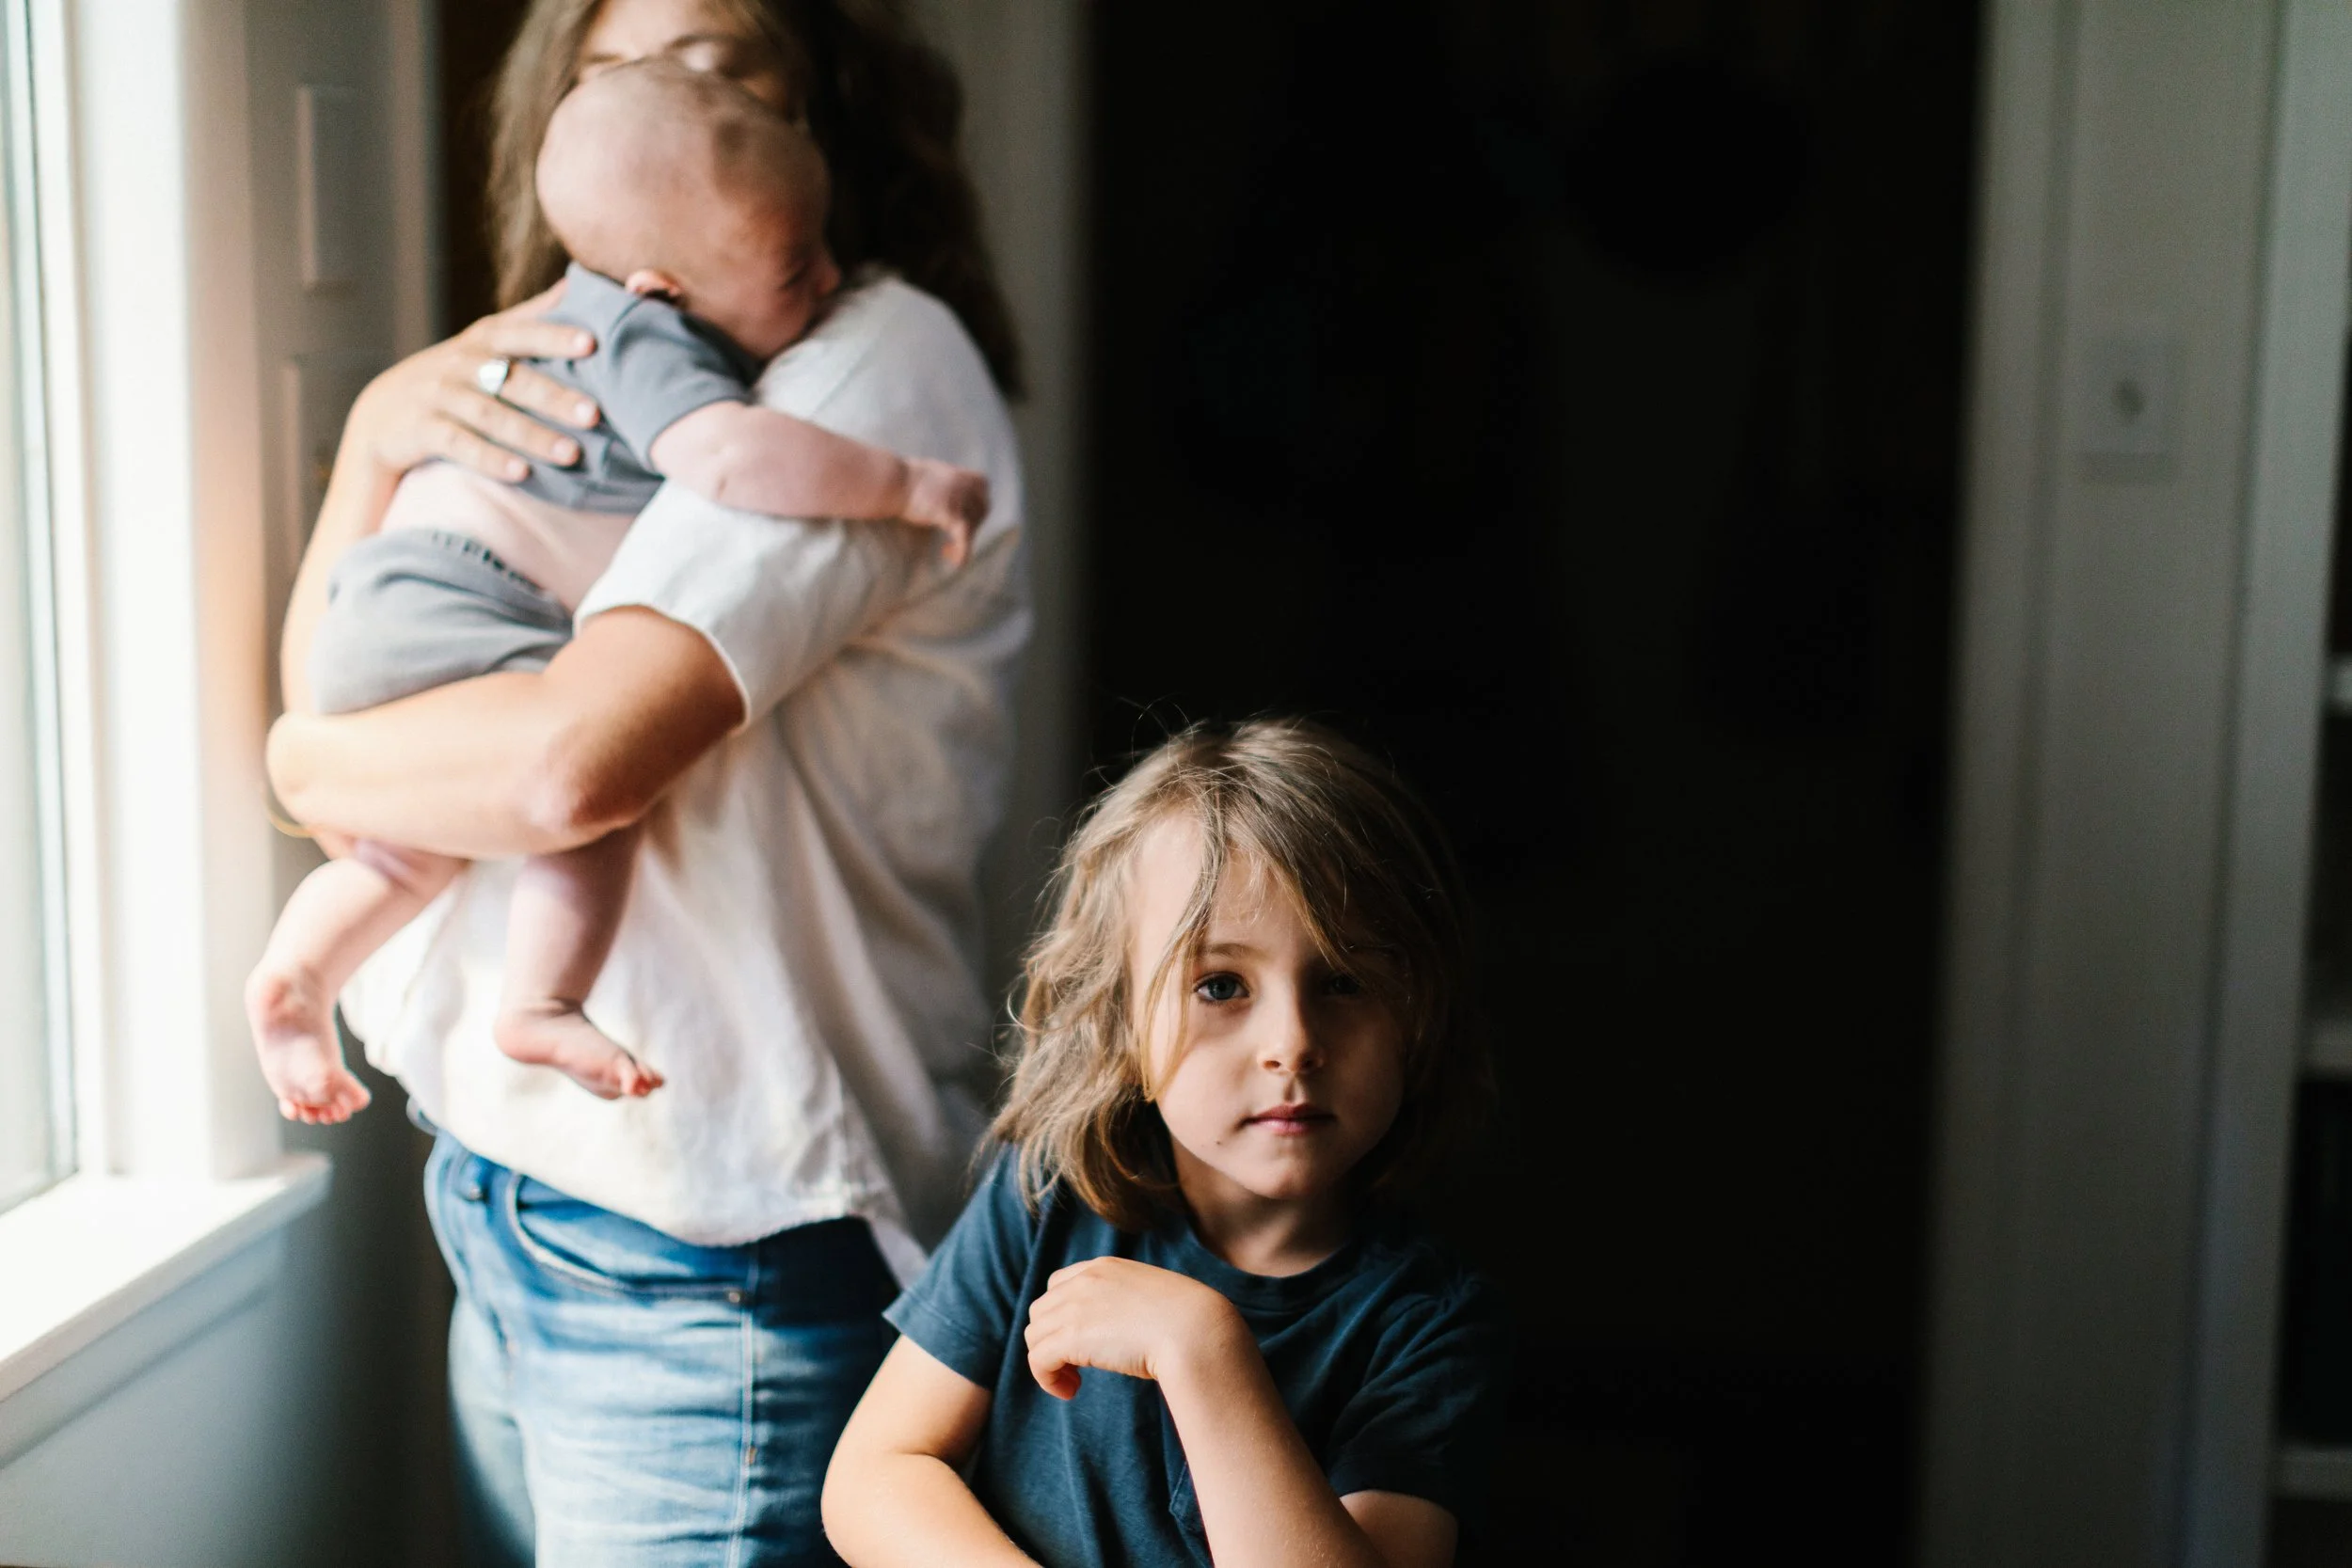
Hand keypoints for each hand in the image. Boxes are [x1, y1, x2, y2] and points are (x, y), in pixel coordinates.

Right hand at [345, 284, 602, 483]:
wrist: (381, 416)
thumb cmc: (453, 378)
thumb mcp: (484, 343)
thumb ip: (529, 318)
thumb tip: (577, 283)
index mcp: (483, 342)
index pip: (521, 333)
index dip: (554, 336)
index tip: (591, 343)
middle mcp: (460, 364)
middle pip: (512, 378)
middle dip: (555, 396)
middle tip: (594, 414)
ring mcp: (438, 396)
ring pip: (490, 415)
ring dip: (532, 435)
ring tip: (571, 454)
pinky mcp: (420, 429)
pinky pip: (458, 444)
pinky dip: (490, 459)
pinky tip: (522, 474)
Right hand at [899, 459, 988, 567]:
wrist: (890, 481)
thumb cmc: (899, 480)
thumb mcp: (928, 474)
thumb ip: (942, 483)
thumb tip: (941, 494)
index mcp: (958, 473)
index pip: (984, 487)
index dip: (980, 502)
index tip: (968, 514)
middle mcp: (962, 483)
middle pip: (982, 508)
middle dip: (974, 523)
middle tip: (955, 535)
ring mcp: (957, 498)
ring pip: (973, 525)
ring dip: (965, 539)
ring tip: (946, 549)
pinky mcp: (949, 513)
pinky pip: (964, 538)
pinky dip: (962, 553)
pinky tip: (954, 561)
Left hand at [1023, 1257, 1246, 1400]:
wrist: (1196, 1331)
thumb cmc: (1188, 1323)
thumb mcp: (1155, 1300)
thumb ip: (1131, 1305)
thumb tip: (1126, 1331)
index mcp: (1105, 1267)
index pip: (1059, 1284)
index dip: (1061, 1315)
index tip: (1081, 1341)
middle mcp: (1085, 1280)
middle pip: (1041, 1311)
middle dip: (1051, 1340)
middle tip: (1076, 1368)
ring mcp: (1076, 1306)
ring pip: (1034, 1335)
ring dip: (1048, 1361)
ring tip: (1073, 1382)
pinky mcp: (1071, 1336)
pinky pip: (1038, 1359)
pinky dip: (1047, 1379)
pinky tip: (1071, 1391)